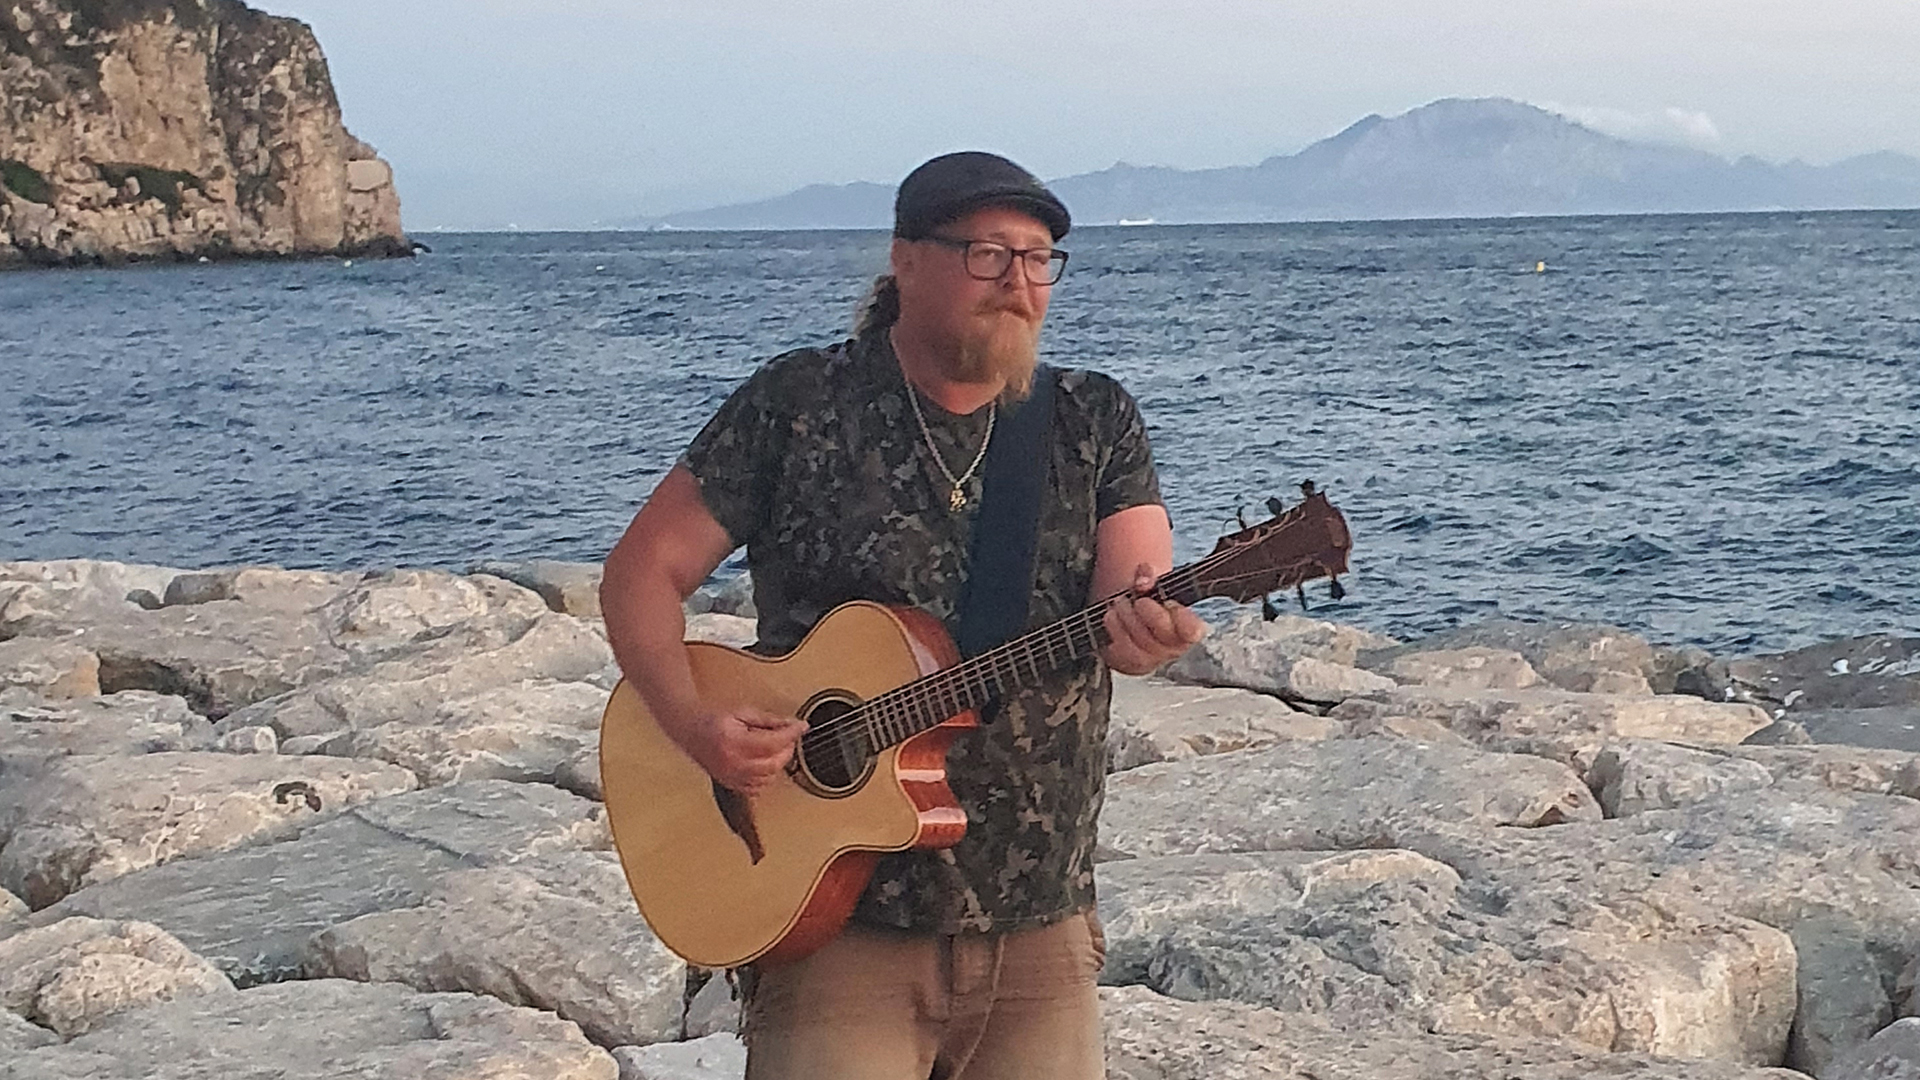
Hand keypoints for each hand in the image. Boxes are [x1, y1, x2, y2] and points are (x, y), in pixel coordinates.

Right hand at [667, 705, 807, 796]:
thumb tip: (791, 724)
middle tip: (790, 736)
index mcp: (733, 741)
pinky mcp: (732, 785)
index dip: (791, 734)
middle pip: (773, 764)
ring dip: (778, 762)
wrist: (691, 732)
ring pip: (768, 778)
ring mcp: (731, 777)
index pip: (772, 743)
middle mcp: (731, 763)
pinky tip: (765, 763)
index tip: (801, 727)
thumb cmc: (714, 721)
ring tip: (777, 747)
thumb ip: (768, 720)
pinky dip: (767, 776)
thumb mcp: (742, 712)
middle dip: (787, 749)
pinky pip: (758, 788)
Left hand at [1101, 563, 1207, 675]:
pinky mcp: (1131, 665)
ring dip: (1125, 617)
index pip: (1193, 630)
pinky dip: (1113, 629)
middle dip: (1146, 610)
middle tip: (1137, 600)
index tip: (1170, 603)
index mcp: (1188, 629)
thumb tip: (1143, 581)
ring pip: (1139, 641)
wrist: (1132, 625)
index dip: (1183, 618)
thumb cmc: (1149, 605)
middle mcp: (1173, 648)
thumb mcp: (1151, 586)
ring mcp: (1152, 660)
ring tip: (1120, 604)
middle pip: (1162, 632)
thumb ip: (1149, 577)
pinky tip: (1112, 617)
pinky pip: (1120, 650)